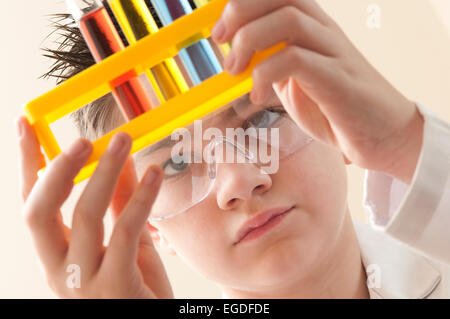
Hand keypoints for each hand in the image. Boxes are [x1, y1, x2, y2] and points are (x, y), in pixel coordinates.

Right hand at [17, 116, 172, 297]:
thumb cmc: (136, 285)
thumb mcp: (126, 240)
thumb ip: (120, 201)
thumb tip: (119, 159)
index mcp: (55, 254)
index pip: (30, 203)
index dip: (26, 163)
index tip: (25, 123)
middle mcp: (59, 268)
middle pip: (40, 211)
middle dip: (58, 169)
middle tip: (84, 139)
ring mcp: (84, 280)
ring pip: (85, 215)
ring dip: (105, 172)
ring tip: (123, 140)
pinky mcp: (115, 285)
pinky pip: (125, 230)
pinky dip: (140, 197)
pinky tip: (153, 172)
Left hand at [212, 0, 423, 183]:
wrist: (381, 134)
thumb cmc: (335, 108)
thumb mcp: (294, 81)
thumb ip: (272, 64)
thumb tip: (238, 57)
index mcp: (311, 28)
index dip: (241, 3)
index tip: (218, 29)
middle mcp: (323, 31)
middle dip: (239, 11)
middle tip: (219, 40)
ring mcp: (333, 51)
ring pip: (289, 18)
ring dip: (250, 40)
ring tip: (235, 70)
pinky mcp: (338, 77)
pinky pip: (296, 59)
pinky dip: (266, 74)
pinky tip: (259, 96)